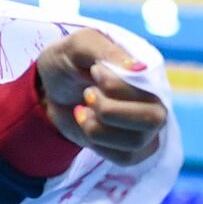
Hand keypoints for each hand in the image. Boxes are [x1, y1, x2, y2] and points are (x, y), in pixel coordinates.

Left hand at [35, 28, 166, 166]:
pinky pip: (125, 158)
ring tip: (82, 110)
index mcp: (150, 75)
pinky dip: (99, 145)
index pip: (150, 90)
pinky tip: (86, 124)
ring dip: (99, 128)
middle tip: (87, 95)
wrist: (48, 87)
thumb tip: (141, 68)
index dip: (117, 86)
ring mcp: (143, 128)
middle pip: (153, 120)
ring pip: (137, 143)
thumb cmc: (69, 60)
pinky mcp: (127, 148)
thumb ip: (108, 52)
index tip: (94, 72)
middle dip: (111, 111)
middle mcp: (154, 102)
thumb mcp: (82, 44)